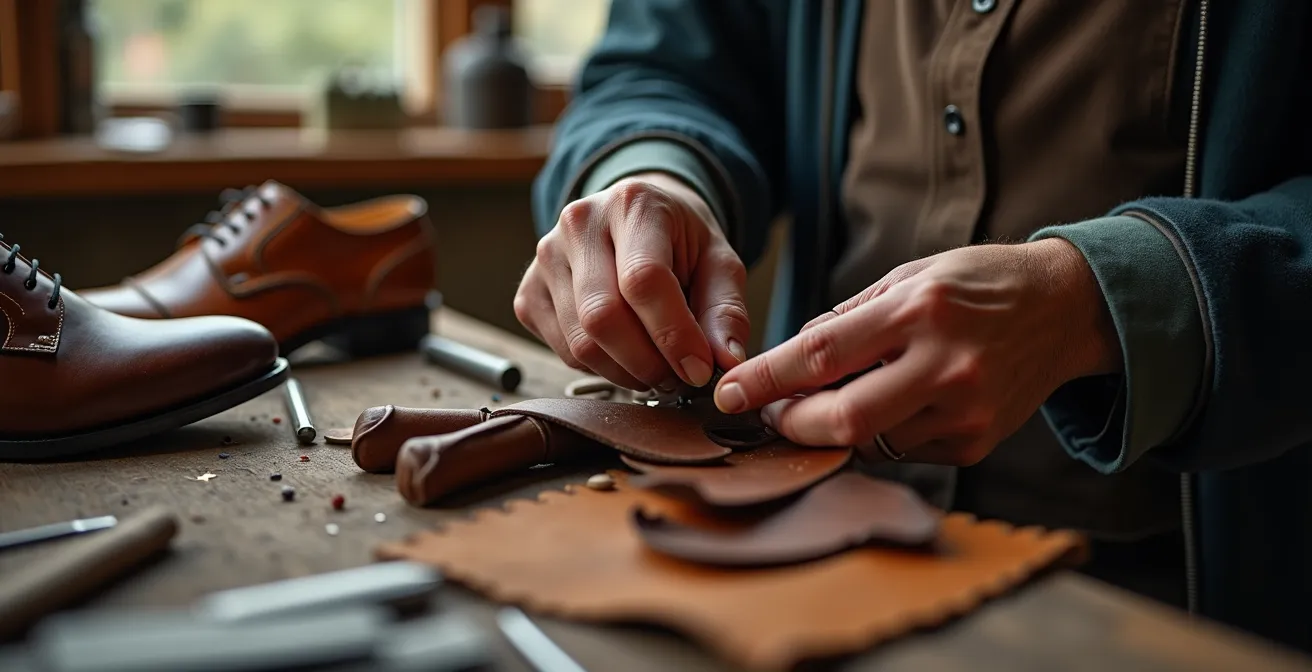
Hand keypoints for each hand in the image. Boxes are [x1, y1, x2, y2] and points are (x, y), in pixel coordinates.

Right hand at [515, 173, 749, 390]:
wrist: (636, 220)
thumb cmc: (680, 241)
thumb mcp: (719, 262)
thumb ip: (726, 310)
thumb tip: (726, 360)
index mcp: (633, 204)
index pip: (643, 280)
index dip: (673, 335)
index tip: (699, 369)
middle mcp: (579, 224)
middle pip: (602, 318)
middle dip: (648, 363)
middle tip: (678, 377)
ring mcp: (546, 257)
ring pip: (580, 343)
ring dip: (626, 372)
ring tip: (657, 367)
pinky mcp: (529, 293)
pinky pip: (563, 352)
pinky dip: (600, 367)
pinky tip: (624, 352)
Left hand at [712, 239, 1120, 464]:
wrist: (1065, 308)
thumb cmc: (978, 284)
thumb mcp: (909, 275)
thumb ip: (848, 318)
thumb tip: (791, 358)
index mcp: (917, 311)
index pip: (820, 356)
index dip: (765, 380)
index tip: (728, 394)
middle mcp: (943, 365)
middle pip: (842, 420)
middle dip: (792, 424)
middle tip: (770, 414)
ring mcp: (964, 410)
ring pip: (869, 442)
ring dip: (835, 429)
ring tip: (831, 400)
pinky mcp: (977, 442)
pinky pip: (904, 451)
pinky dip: (880, 434)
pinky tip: (889, 405)